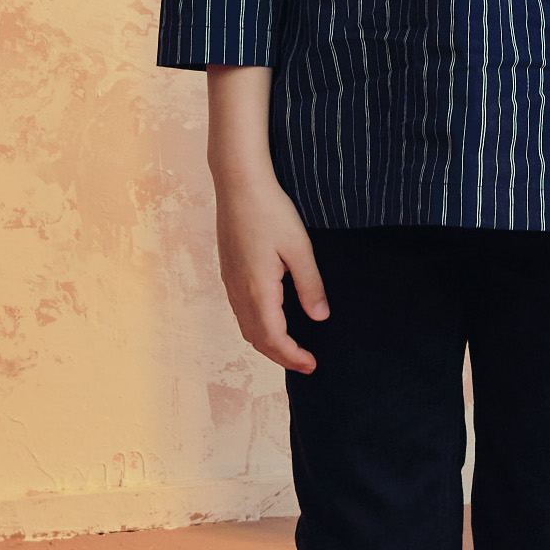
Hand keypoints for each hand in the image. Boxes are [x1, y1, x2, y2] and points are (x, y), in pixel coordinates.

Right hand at [212, 159, 328, 372]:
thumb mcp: (299, 247)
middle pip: (257, 339)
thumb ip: (310, 285)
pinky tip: (273, 320)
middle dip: (281, 356)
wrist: (238, 184)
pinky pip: (241, 312)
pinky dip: (258, 326)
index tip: (312, 365)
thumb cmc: (270, 210)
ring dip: (268, 343)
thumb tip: (320, 317)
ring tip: (292, 348)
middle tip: (306, 363)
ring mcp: (230, 282)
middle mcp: (239, 291)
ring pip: (247, 327)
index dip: (292, 356)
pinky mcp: (228, 272)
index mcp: (258, 289)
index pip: (273, 338)